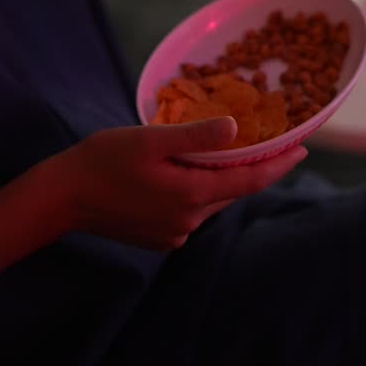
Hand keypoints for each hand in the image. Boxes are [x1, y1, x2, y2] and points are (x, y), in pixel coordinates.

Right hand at [57, 117, 306, 250]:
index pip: (249, 182)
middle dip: (249, 167)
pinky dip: (195, 189)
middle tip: (265, 139)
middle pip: (231, 191)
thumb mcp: (150, 139)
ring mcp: (173, 233)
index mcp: (191, 195)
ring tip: (223, 150)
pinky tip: (183, 170)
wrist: (63, 198)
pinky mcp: (159, 237)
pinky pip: (190, 210)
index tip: (303, 148)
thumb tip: (235, 129)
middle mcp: (188, 221)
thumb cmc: (103, 160)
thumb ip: (194, 136)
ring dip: (219, 177)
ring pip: (210, 200)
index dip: (278, 165)